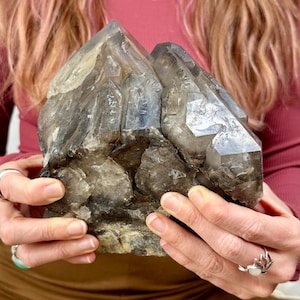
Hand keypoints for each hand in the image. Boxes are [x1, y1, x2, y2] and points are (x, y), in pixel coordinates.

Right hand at [0, 155, 98, 267]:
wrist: (23, 187)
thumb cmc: (30, 173)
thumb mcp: (34, 163)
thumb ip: (48, 165)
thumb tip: (75, 166)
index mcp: (5, 188)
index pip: (12, 189)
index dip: (33, 192)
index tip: (60, 189)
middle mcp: (5, 216)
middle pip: (16, 232)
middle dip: (50, 231)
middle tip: (80, 227)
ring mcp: (18, 234)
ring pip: (30, 253)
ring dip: (63, 250)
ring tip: (91, 243)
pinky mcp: (32, 246)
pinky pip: (47, 257)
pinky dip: (70, 257)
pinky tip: (88, 254)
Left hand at [146, 184, 299, 298]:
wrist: (290, 254)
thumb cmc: (278, 222)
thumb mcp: (275, 206)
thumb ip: (251, 195)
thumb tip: (217, 179)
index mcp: (289, 239)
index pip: (250, 226)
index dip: (219, 211)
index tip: (194, 193)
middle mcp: (275, 266)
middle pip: (227, 245)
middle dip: (194, 221)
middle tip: (169, 201)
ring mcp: (256, 283)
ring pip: (212, 263)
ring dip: (180, 239)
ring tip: (156, 221)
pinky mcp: (239, 290)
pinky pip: (206, 274)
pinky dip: (183, 256)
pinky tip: (166, 239)